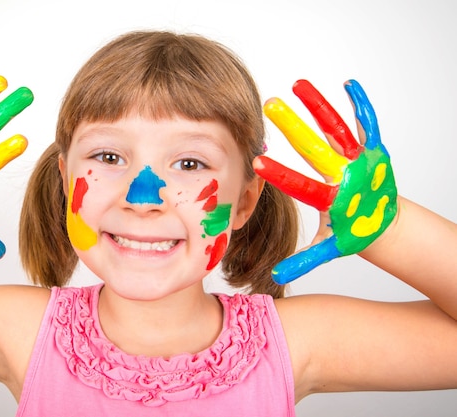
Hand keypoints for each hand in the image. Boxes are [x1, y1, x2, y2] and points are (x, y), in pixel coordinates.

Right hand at [253, 80, 396, 283]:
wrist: (388, 223)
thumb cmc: (353, 233)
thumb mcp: (327, 248)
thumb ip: (302, 260)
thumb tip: (275, 277)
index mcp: (331, 199)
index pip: (301, 186)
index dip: (279, 175)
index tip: (257, 162)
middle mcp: (345, 176)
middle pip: (316, 149)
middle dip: (292, 126)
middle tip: (270, 105)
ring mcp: (361, 159)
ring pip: (337, 128)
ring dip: (318, 105)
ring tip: (298, 84)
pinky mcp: (374, 149)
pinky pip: (367, 123)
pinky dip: (360, 103)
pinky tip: (349, 83)